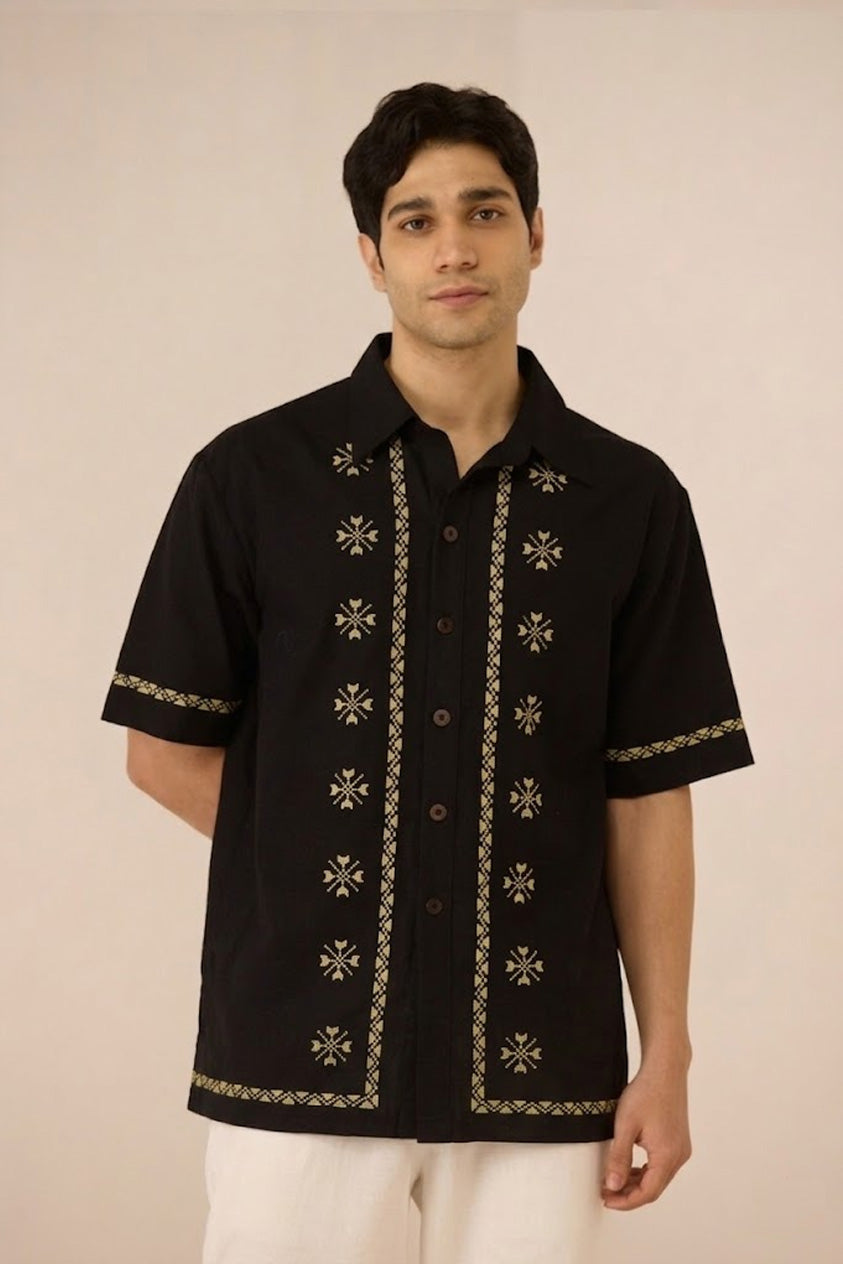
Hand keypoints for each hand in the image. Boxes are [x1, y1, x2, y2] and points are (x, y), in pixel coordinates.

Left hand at [601, 1060, 691, 1209]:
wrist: (665, 1069)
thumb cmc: (646, 1092)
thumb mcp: (626, 1125)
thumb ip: (619, 1157)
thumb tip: (614, 1185)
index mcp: (668, 1156)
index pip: (647, 1193)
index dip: (626, 1201)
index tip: (606, 1199)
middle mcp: (679, 1156)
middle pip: (654, 1188)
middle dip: (630, 1194)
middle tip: (606, 1191)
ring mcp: (681, 1148)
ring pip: (659, 1177)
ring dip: (637, 1182)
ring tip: (614, 1180)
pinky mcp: (678, 1140)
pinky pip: (662, 1165)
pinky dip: (646, 1170)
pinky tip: (630, 1166)